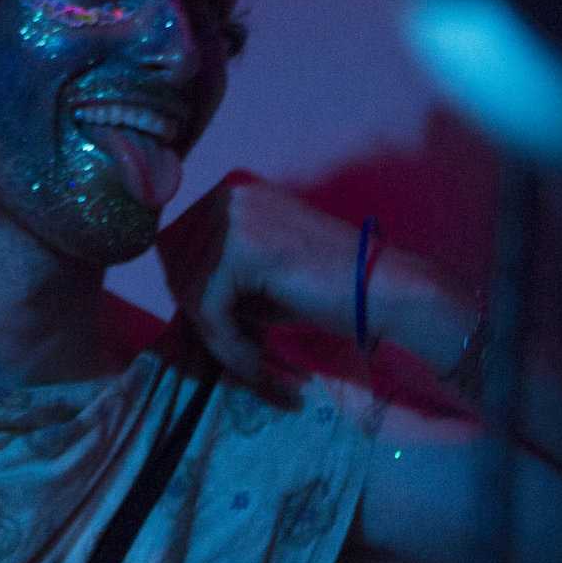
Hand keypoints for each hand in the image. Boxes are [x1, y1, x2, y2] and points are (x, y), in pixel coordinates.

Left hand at [155, 172, 361, 393]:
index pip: (173, 250)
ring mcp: (232, 215)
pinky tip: (263, 369)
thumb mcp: (254, 278)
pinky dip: (232, 348)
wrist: (388, 293)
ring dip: (221, 342)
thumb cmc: (328, 290)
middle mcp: (225, 194)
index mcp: (228, 193)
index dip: (193, 300)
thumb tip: (173, 297)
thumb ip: (211, 277)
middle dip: (203, 320)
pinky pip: (210, 311)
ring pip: (188, 294)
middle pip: (173, 270)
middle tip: (245, 358)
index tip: (229, 338)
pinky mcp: (241, 247)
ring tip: (260, 369)